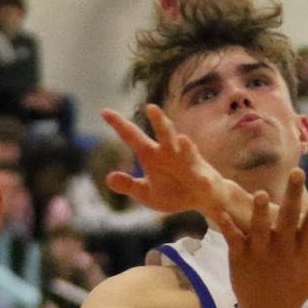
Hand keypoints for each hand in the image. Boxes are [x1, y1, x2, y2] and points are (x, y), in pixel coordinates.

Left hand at [101, 104, 230, 217]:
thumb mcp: (147, 193)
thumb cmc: (174, 192)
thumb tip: (109, 178)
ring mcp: (189, 162)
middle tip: (150, 108)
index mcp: (152, 155)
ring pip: (186, 148)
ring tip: (181, 139)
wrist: (202, 199)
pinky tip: (203, 180)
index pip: (133, 137)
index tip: (104, 112)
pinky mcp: (204, 178)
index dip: (120, 125)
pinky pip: (203, 178)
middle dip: (159, 122)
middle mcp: (170, 152)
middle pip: (163, 134)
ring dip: (185, 144)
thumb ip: (129, 186)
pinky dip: (203, 179)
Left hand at [215, 170, 307, 307]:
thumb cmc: (298, 290)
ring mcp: (261, 254)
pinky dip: (227, 226)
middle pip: (289, 220)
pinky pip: (233, 239)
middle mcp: (283, 251)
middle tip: (297, 172)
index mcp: (304, 251)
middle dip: (294, 197)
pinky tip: (221, 209)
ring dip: (260, 213)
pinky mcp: (240, 258)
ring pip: (260, 230)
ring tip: (261, 194)